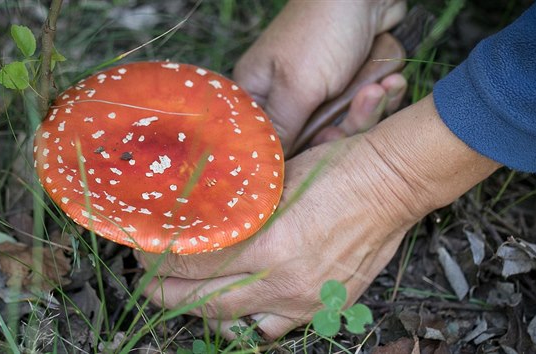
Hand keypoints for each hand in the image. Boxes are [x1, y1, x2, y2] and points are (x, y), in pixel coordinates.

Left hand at [135, 96, 499, 339]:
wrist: (393, 185)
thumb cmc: (338, 169)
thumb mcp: (278, 176)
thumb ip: (239, 204)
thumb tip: (200, 212)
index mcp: (269, 243)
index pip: (196, 263)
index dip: (161, 260)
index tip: (143, 251)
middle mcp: (284, 281)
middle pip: (207, 301)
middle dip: (168, 294)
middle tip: (147, 283)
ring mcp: (305, 300)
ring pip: (237, 322)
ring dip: (205, 312)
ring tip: (185, 298)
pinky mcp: (324, 307)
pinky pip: (274, 330)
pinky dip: (248, 321)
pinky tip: (234, 310)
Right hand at [233, 0, 406, 154]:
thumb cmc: (323, 31)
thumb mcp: (297, 86)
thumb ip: (281, 129)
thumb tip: (266, 167)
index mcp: (259, 93)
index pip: (266, 142)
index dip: (293, 155)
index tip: (319, 154)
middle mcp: (287, 97)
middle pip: (312, 141)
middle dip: (343, 127)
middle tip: (360, 106)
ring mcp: (320, 93)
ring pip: (343, 128)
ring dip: (369, 110)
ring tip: (383, 86)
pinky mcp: (349, 88)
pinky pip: (365, 111)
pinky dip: (382, 98)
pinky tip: (391, 81)